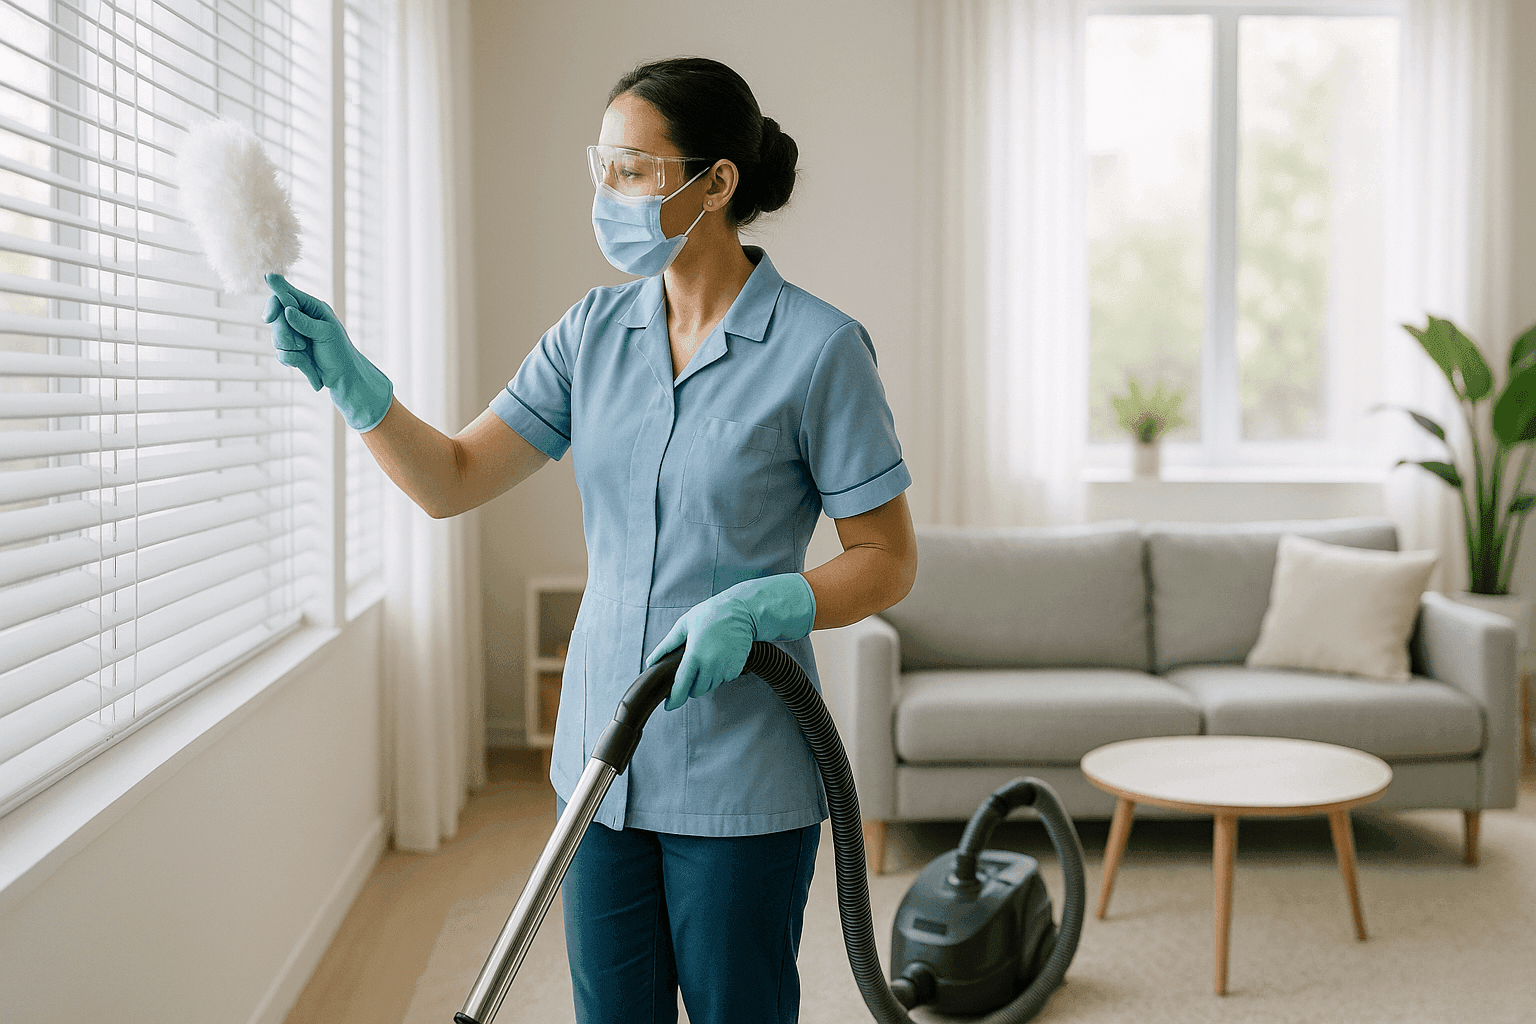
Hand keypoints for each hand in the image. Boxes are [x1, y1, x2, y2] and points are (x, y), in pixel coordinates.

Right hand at [264, 273, 393, 431]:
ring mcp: (294, 334)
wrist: (343, 377)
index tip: (268, 318)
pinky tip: (306, 363)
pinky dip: (293, 360)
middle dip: (285, 333)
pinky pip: (280, 353)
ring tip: (307, 352)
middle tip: (301, 345)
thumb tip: (287, 310)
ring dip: (291, 348)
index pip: (286, 295)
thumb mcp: (326, 334)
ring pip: (276, 337)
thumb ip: (305, 322)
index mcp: (312, 308)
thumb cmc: (340, 352)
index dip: (273, 302)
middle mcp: (301, 318)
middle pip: (276, 317)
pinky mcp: (291, 350)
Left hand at [645, 574, 816, 710]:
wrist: (742, 612)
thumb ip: (667, 645)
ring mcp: (724, 669)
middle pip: (697, 690)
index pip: (681, 686)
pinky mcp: (736, 669)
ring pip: (711, 686)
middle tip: (694, 667)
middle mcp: (710, 666)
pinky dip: (720, 674)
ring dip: (706, 679)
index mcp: (694, 656)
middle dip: (692, 684)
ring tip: (708, 657)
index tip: (669, 706)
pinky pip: (724, 680)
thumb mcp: (684, 625)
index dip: (674, 699)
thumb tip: (651, 661)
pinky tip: (720, 657)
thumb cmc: (711, 614)